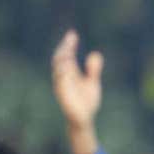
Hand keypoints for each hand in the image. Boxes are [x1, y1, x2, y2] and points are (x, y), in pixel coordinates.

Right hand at [51, 30, 102, 153]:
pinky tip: (67, 66)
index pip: (67, 54)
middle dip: (64, 48)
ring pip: (57, 68)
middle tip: (69, 39)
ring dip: (61, 59)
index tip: (73, 34)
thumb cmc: (87, 101)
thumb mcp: (93, 83)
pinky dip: (62, 73)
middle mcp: (64, 76)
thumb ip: (93, 70)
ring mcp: (62, 84)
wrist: (84, 119)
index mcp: (70, 72)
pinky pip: (60, 82)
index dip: (69, 44)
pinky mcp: (62, 94)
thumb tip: (96, 54)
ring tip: (67, 50)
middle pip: (60, 58)